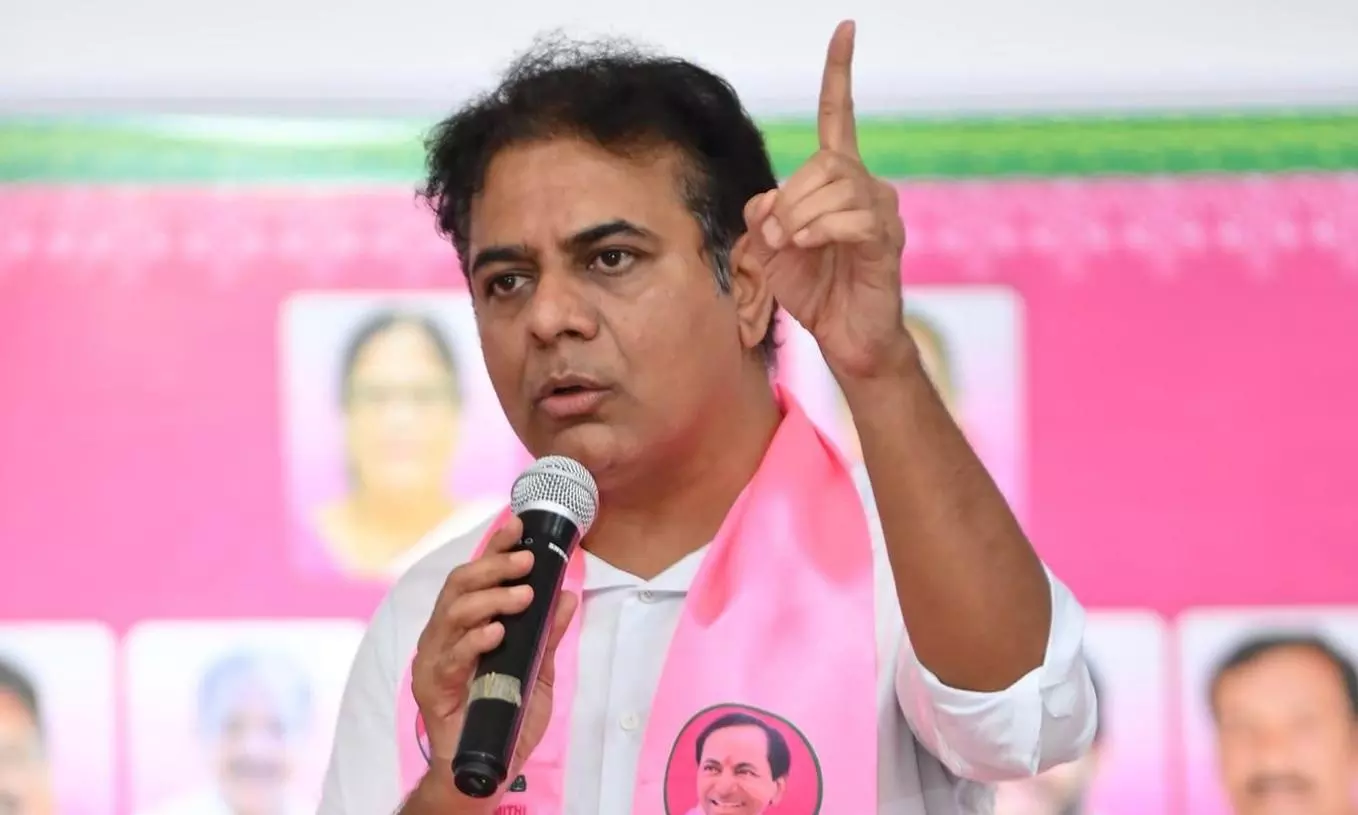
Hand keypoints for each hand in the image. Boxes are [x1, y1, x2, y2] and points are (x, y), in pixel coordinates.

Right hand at [410, 516, 578, 791]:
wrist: (487, 767)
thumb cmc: (505, 718)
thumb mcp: (536, 671)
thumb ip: (547, 635)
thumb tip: (567, 597)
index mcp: (465, 625)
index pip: (476, 576)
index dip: (494, 547)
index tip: (519, 525)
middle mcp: (444, 635)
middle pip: (460, 585)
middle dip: (494, 566)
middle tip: (527, 561)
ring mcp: (434, 660)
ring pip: (453, 612)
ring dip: (490, 598)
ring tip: (523, 596)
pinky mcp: (432, 688)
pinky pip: (451, 656)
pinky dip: (475, 640)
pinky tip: (496, 633)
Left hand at [739, 21, 911, 380]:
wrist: (846, 339)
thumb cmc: (814, 291)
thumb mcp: (771, 248)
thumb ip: (763, 214)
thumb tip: (767, 200)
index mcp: (839, 181)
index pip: (840, 116)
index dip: (839, 74)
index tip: (845, 30)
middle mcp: (867, 187)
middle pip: (823, 162)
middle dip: (789, 198)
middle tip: (775, 235)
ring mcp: (882, 212)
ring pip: (836, 187)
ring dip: (799, 217)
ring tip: (789, 246)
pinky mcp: (886, 241)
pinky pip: (852, 218)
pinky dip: (820, 230)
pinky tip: (808, 248)